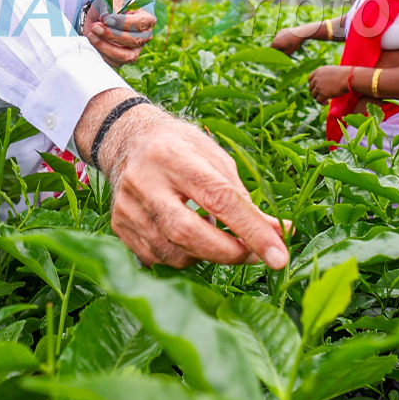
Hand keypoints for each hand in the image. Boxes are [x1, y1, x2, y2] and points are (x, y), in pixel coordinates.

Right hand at [77, 98, 291, 270]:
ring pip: (173, 253)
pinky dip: (183, 257)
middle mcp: (144, 181)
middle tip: (255, 255)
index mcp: (173, 155)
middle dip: (229, 252)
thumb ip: (244, 197)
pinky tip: (191, 239)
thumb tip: (280, 234)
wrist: (127, 139)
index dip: (252, 230)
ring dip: (207, 256)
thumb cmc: (181, 147)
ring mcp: (127, 207)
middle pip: (188, 233)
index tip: (279, 255)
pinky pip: (157, 259)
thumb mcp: (215, 158)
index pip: (218, 198)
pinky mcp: (119, 226)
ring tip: (218, 237)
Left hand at [82, 0, 155, 67]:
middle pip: (134, 40)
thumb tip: (106, 18)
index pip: (139, 23)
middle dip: (112, 35)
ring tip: (92, 36)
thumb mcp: (110, 0)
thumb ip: (110, 7)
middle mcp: (145, 36)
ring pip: (126, 56)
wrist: (101, 16)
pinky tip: (94, 41)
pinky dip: (102, 53)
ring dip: (106, 47)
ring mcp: (136, 50)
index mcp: (147, 18)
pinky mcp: (123, 59)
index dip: (122, 23)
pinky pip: (115, 62)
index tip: (106, 19)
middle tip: (95, 27)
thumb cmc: (110, 6)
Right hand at [271, 27, 306, 55]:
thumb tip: (282, 53)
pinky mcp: (282, 30)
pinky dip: (284, 37)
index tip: (280, 52)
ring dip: (281, 41)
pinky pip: (281, 35)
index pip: (272, 48)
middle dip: (278, 46)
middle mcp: (275, 38)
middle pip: (274, 43)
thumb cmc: (294, 43)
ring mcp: (279, 33)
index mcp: (275, 43)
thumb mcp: (289, 52)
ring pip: (278, 39)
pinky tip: (289, 38)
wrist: (299, 34)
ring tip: (287, 43)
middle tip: (284, 48)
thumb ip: (283, 54)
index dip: (275, 51)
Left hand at [308, 65, 349, 103]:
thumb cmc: (344, 74)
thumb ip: (325, 75)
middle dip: (315, 92)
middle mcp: (316, 79)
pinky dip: (322, 103)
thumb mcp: (331, 70)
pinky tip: (327, 102)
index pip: (310, 79)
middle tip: (322, 94)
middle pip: (310, 88)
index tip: (316, 88)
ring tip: (325, 100)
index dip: (312, 84)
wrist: (349, 78)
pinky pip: (318, 101)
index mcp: (318, 71)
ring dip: (319, 98)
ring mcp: (319, 87)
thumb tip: (323, 82)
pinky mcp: (323, 94)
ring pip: (314, 95)